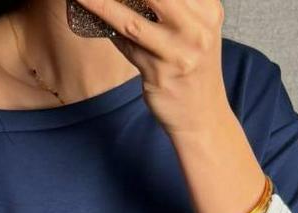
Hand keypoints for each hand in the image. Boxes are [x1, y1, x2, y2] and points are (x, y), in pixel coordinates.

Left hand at [74, 0, 230, 135]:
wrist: (202, 116)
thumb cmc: (191, 67)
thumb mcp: (193, 29)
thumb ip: (171, 6)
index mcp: (207, 9)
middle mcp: (196, 28)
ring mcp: (178, 53)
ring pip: (132, 21)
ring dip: (103, 4)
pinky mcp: (159, 74)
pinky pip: (125, 47)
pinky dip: (106, 29)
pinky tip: (89, 15)